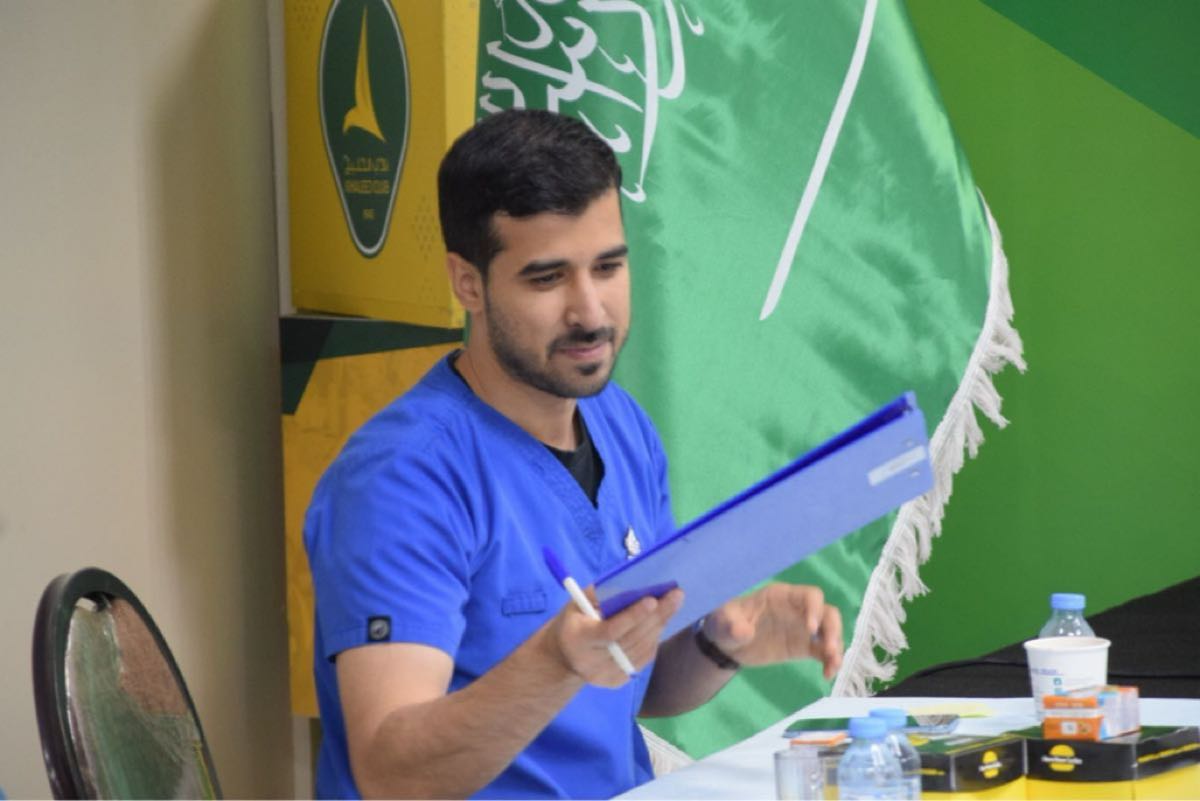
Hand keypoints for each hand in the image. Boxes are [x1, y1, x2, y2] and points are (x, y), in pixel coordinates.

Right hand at [546, 588, 684, 687]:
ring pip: (641, 650)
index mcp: (579, 639)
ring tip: (672, 605)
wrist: (563, 657)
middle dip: (656, 616)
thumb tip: (637, 584)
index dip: (633, 616)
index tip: (653, 600)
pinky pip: (642, 659)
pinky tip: (660, 623)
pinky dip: (654, 639)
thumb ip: (603, 594)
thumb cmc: (574, 621)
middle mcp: (592, 662)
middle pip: (631, 640)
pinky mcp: (617, 681)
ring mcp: (606, 675)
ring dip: (659, 626)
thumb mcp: (579, 603)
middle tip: (676, 596)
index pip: (610, 631)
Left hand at [704, 584, 841, 677]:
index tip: (811, 629)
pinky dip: (830, 661)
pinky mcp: (803, 647)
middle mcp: (798, 610)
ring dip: (836, 647)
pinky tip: (827, 675)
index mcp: (781, 596)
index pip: (809, 595)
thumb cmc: (725, 622)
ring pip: (830, 632)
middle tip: (828, 650)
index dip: (814, 609)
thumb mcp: (723, 622)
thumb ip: (731, 625)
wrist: (726, 643)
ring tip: (831, 666)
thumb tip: (743, 632)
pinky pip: (823, 652)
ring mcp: (802, 629)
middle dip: (832, 630)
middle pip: (827, 613)